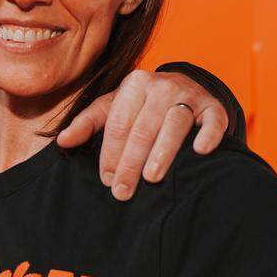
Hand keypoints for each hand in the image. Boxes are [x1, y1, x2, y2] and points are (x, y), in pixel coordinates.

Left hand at [56, 70, 227, 199]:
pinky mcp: (214, 107)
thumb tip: (62, 142)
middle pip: (143, 128)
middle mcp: (162, 85)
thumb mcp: (112, 108)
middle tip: (123, 192)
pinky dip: (209, 134)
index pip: (119, 123)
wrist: (182, 89)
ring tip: (151, 177)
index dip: (110, 153)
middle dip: (131, 162)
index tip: (107, 180)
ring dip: (163, 151)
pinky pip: (213, 120)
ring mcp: (190, 95)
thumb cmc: (141, 105)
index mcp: (134, 84)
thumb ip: (87, 124)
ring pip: (175, 123)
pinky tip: (200, 151)